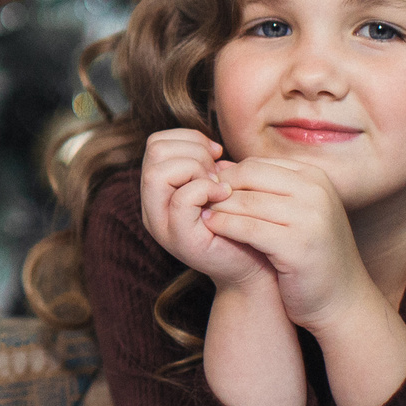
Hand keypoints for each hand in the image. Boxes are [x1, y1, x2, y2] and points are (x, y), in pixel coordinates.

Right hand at [138, 129, 274, 292]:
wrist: (253, 266)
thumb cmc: (238, 223)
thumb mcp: (216, 186)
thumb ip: (205, 165)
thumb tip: (211, 146)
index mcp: (157, 192)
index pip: (156, 144)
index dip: (188, 138)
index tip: (215, 154)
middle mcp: (151, 208)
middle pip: (154, 152)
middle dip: (192, 151)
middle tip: (217, 171)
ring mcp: (162, 225)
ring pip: (159, 173)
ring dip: (196, 169)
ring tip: (219, 186)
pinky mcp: (180, 239)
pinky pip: (182, 198)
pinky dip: (206, 188)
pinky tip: (225, 196)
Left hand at [201, 156, 377, 329]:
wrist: (342, 300)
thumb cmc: (310, 254)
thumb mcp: (294, 212)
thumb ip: (263, 190)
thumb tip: (219, 168)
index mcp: (315, 177)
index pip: (257, 165)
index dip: (227, 177)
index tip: (207, 192)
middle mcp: (315, 191)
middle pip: (249, 177)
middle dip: (219, 188)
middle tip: (198, 201)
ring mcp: (310, 217)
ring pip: (246, 201)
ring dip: (218, 207)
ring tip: (200, 215)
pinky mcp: (298, 245)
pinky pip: (248, 228)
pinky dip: (225, 226)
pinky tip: (210, 229)